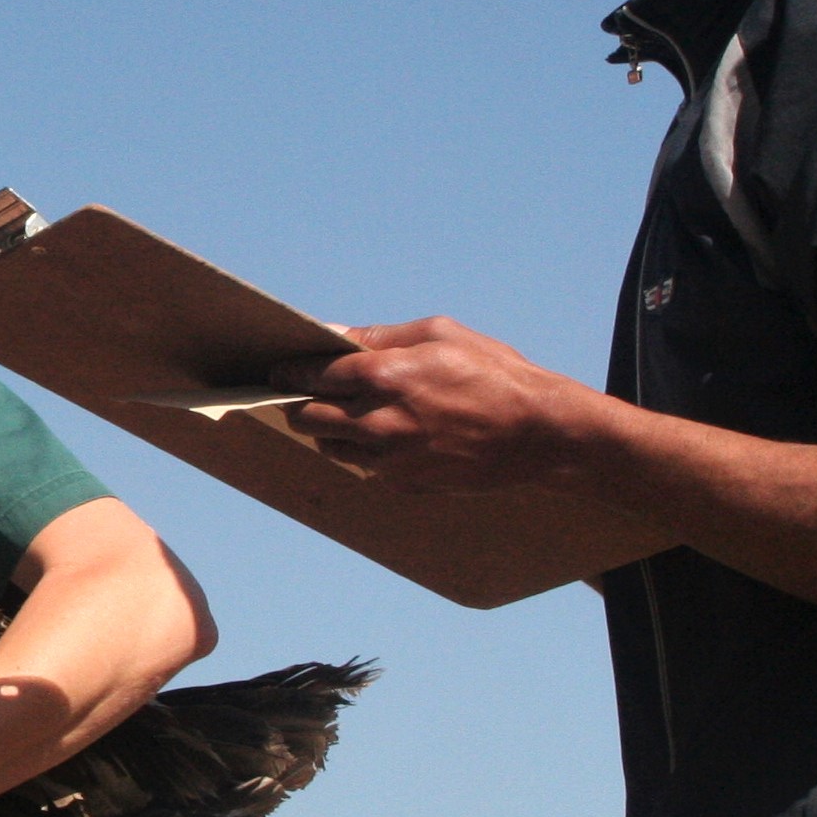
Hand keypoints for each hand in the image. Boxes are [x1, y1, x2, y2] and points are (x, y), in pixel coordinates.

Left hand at [274, 317, 614, 492]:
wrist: (538, 434)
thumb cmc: (493, 372)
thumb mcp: (439, 334)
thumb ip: (380, 337)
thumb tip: (335, 335)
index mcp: (385, 376)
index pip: (312, 375)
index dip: (289, 371)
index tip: (278, 370)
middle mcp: (380, 421)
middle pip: (307, 416)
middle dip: (299, 401)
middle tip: (300, 391)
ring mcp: (390, 458)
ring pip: (329, 446)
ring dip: (326, 429)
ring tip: (342, 411)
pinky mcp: (403, 483)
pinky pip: (362, 466)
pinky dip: (360, 450)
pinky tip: (380, 433)